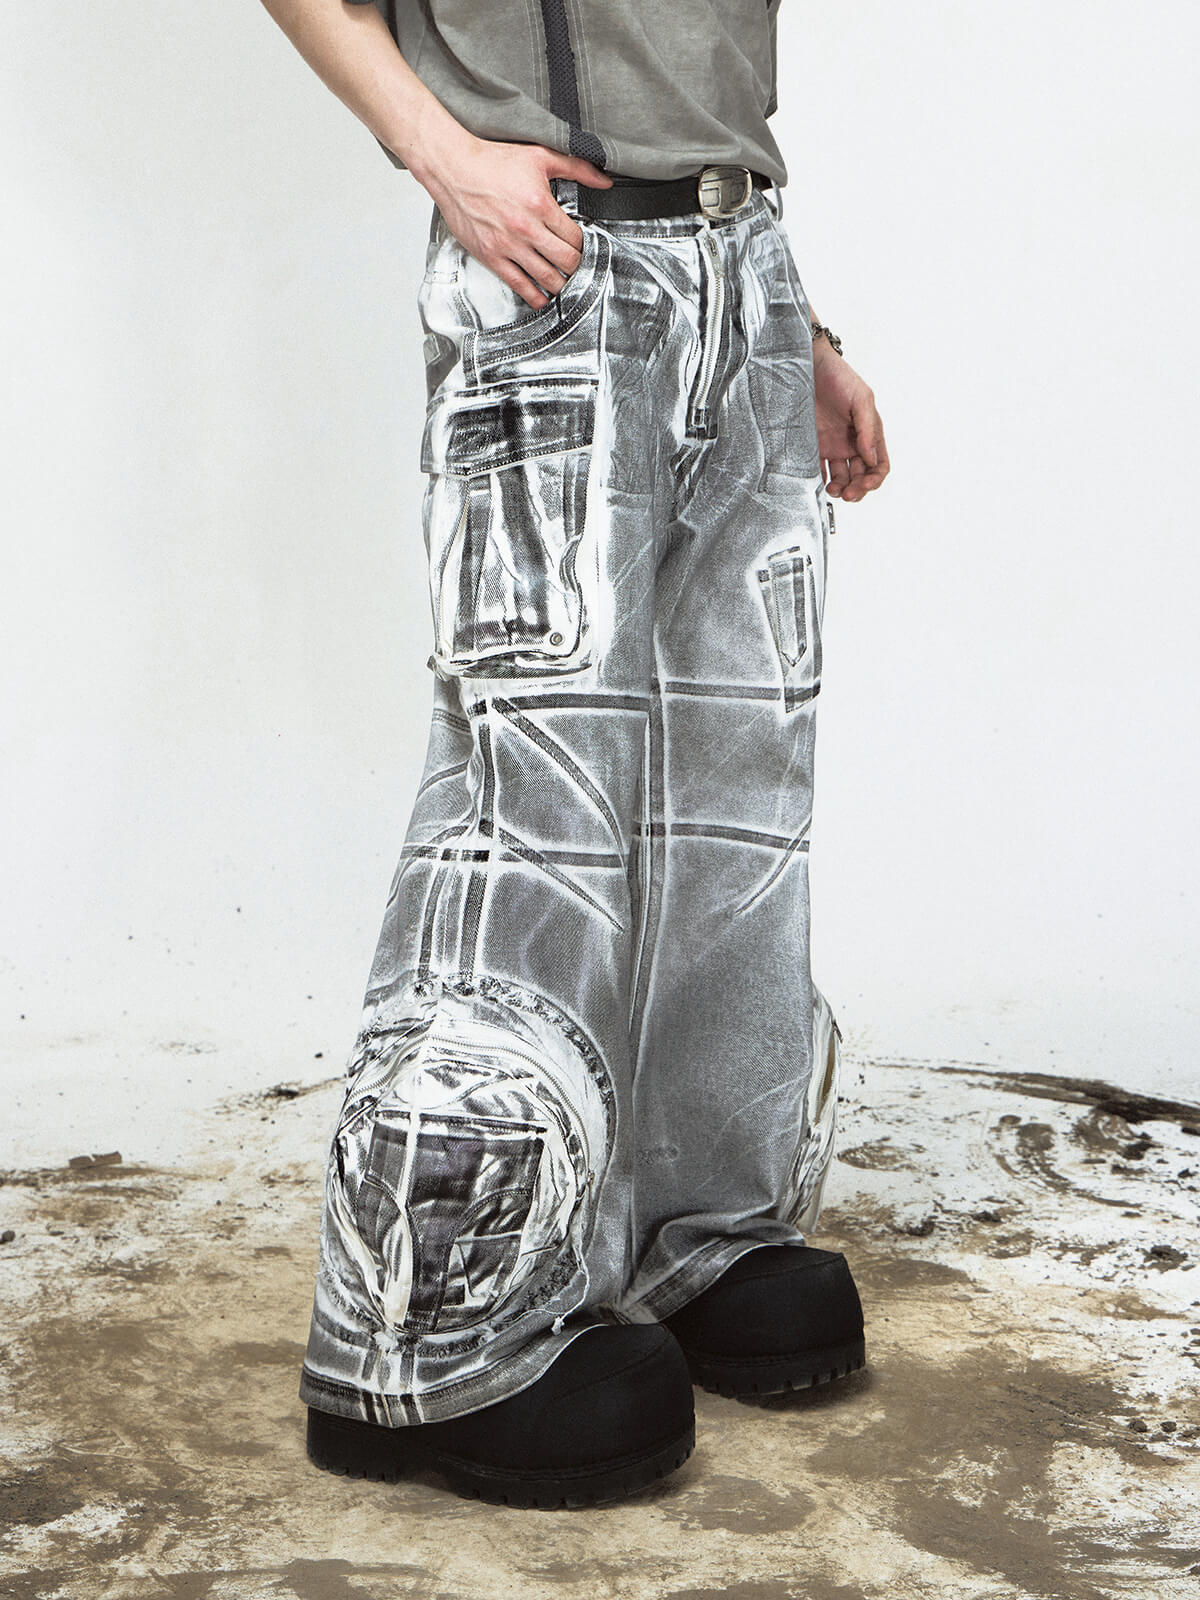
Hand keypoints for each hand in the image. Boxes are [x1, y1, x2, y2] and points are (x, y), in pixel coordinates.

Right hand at [418, 132, 613, 309]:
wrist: (453, 169)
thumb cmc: (492, 161)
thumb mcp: (540, 156)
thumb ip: (576, 167)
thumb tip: (604, 179)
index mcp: (540, 205)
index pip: (575, 237)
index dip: (584, 244)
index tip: (583, 246)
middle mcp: (526, 229)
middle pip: (566, 261)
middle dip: (577, 266)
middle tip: (577, 266)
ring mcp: (508, 245)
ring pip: (547, 278)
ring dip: (560, 284)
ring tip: (564, 282)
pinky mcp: (491, 256)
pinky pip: (519, 285)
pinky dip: (534, 296)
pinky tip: (542, 298)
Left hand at [813, 341, 889, 500]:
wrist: (808, 367)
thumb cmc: (838, 376)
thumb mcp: (862, 398)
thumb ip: (868, 429)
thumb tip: (871, 459)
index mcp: (869, 434)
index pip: (879, 465)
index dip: (875, 479)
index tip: (865, 484)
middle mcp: (852, 444)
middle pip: (860, 477)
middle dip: (857, 489)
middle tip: (847, 494)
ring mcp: (833, 446)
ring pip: (841, 478)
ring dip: (840, 489)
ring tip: (833, 490)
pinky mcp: (813, 447)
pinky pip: (818, 470)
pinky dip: (820, 481)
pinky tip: (818, 484)